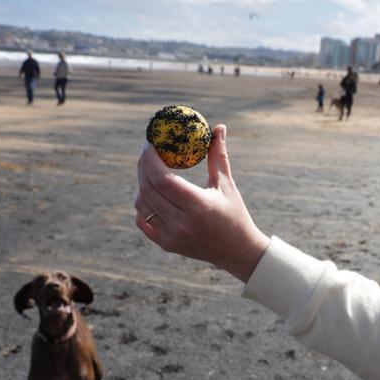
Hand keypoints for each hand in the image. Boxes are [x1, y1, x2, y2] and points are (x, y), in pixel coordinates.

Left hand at [134, 125, 269, 282]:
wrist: (237, 251)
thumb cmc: (234, 213)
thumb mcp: (227, 184)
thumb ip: (218, 155)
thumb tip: (218, 127)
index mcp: (199, 206)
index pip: (163, 179)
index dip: (151, 160)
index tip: (151, 145)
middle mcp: (182, 223)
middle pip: (148, 190)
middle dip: (143, 167)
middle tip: (146, 153)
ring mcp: (172, 236)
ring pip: (142, 205)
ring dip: (142, 186)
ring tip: (150, 173)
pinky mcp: (166, 244)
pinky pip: (142, 221)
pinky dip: (143, 205)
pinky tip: (150, 195)